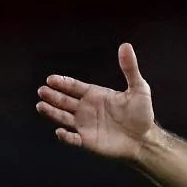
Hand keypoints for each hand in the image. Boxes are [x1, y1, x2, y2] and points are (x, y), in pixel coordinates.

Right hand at [36, 43, 155, 161]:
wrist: (145, 139)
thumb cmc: (142, 113)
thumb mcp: (139, 89)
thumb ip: (130, 69)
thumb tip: (126, 46)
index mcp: (95, 95)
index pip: (74, 87)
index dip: (62, 83)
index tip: (51, 79)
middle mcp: (86, 109)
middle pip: (64, 100)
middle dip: (52, 95)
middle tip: (42, 91)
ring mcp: (85, 124)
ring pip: (63, 117)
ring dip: (52, 112)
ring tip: (41, 106)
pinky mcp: (87, 140)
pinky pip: (72, 139)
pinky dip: (65, 136)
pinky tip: (60, 132)